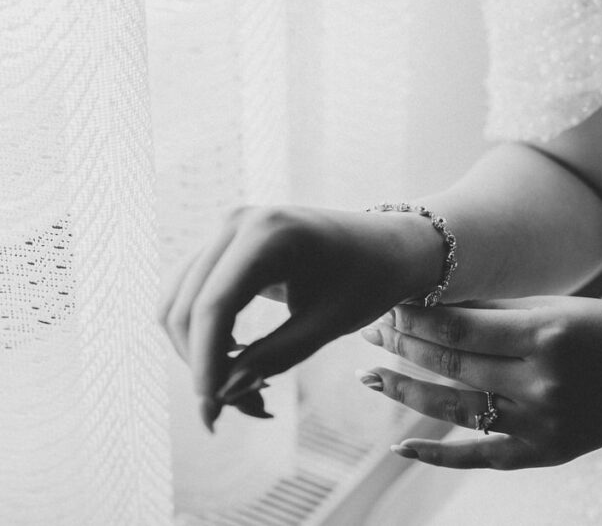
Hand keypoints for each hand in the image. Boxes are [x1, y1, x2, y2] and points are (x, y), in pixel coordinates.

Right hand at [159, 205, 443, 429]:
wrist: (387, 244)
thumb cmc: (369, 279)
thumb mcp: (331, 322)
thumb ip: (277, 355)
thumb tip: (223, 393)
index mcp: (270, 233)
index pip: (215, 305)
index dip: (206, 363)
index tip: (213, 414)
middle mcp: (238, 222)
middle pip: (186, 307)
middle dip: (203, 365)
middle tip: (244, 409)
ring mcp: (226, 231)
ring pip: (178, 303)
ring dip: (198, 353)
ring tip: (245, 391)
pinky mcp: (224, 246)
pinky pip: (191, 295)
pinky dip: (203, 334)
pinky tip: (237, 360)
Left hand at [357, 296, 601, 468]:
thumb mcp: (555, 307)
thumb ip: (495, 312)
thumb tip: (431, 306)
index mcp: (546, 335)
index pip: (460, 329)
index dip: (415, 318)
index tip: (386, 304)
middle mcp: (541, 383)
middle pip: (452, 366)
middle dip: (403, 345)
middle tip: (369, 330)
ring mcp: (542, 424)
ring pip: (456, 409)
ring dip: (405, 392)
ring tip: (368, 377)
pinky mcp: (544, 453)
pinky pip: (481, 457)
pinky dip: (438, 455)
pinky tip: (400, 446)